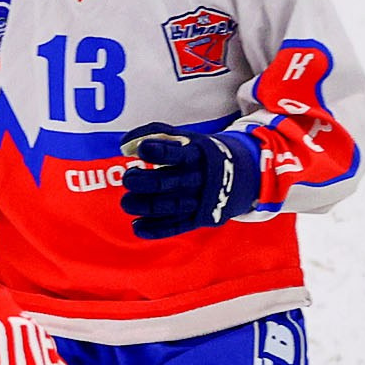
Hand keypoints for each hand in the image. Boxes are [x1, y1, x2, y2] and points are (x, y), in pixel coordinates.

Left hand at [120, 125, 262, 239]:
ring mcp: (200, 200)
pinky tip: (137, 226)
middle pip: (164, 183)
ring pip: (167, 207)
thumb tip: (124, 145)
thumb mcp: (188, 139)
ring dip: (141, 206)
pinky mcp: (199, 218)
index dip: (157, 151)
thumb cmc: (200, 154)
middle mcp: (198, 178)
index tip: (142, 149)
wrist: (240, 175)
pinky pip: (176, 227)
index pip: (175, 154)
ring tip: (126, 202)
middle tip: (128, 178)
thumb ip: (157, 134)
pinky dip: (154, 229)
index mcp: (197, 155)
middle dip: (140, 182)